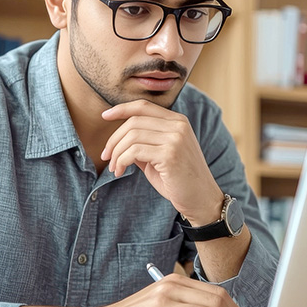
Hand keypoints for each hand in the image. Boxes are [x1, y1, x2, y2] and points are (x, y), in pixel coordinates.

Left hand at [102, 100, 222, 224]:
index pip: (143, 106)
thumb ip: (144, 142)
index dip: (121, 108)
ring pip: (132, 136)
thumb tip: (118, 138)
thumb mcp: (160, 155)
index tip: (105, 116)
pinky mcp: (170, 154)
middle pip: (134, 121)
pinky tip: (120, 171)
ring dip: (116, 153)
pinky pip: (134, 151)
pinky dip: (121, 161)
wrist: (201, 200)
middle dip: (114, 139)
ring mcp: (175, 139)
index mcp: (177, 121)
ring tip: (114, 167)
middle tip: (106, 156)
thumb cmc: (178, 180)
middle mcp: (178, 125)